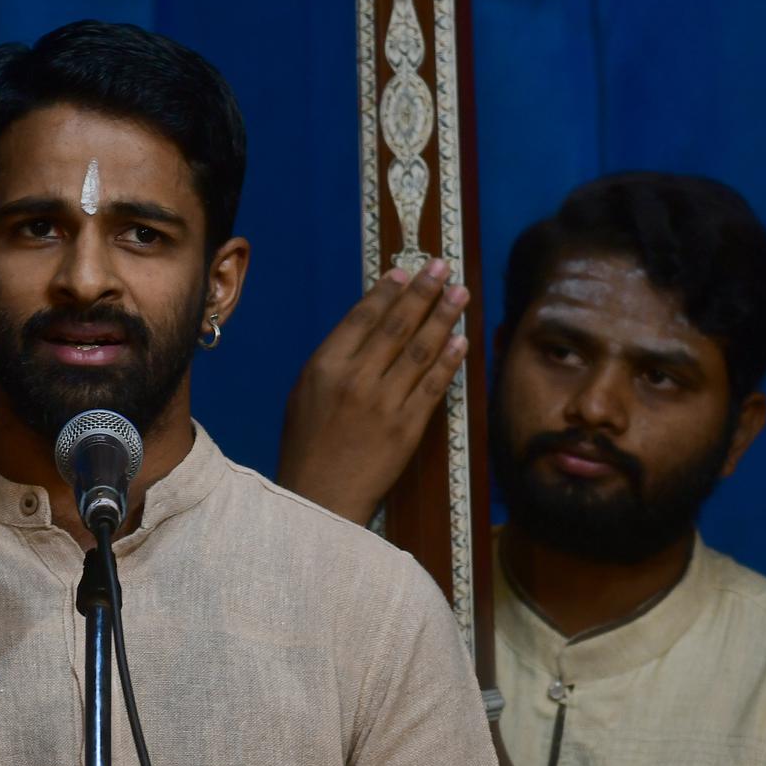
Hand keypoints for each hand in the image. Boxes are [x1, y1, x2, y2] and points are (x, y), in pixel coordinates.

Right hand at [277, 259, 469, 523]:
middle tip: (443, 268)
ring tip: (460, 295)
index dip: (389, 292)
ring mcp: (384, 404)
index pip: (363, 318)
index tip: (408, 271)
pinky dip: (449, 362)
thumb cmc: (307, 445)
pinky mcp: (407, 428)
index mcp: (325, 367)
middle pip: (397, 326)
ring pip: (421, 350)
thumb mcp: (304, 394)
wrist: (319, 497)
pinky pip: (433, 387)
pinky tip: (461, 341)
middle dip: (424, 292)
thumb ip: (333, 360)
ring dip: (444, 318)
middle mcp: (355, 380)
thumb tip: (366, 325)